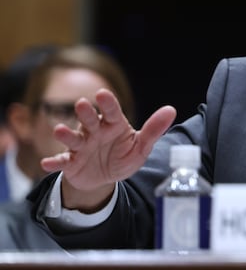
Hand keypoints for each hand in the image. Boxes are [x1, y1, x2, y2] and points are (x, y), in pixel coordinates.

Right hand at [40, 88, 175, 211]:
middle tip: (82, 104)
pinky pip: (61, 161)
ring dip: (66, 135)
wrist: (105, 179)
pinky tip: (47, 163)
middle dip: (85, 113)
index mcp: (113, 125)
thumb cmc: (123, 157)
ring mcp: (81, 146)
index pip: (112, 112)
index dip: (108, 103)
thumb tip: (171, 110)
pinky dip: (54, 162)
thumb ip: (154, 129)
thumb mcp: (141, 146)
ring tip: (60, 131)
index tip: (103, 93)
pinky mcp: (71, 162)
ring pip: (73, 139)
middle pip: (89, 120)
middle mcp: (95, 132)